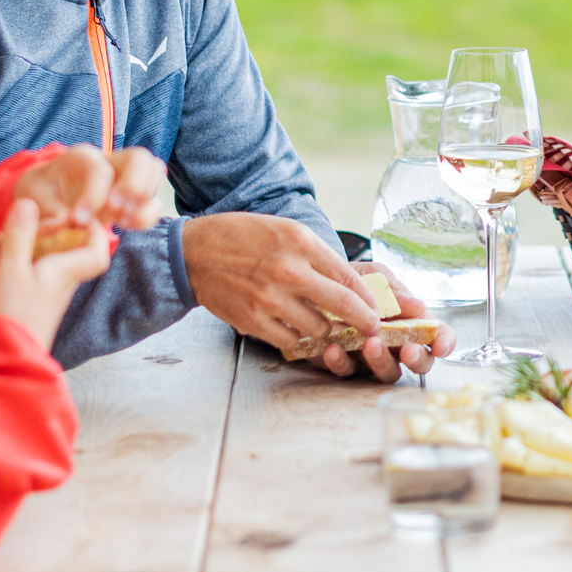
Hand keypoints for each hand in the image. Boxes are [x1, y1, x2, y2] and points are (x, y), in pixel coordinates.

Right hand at [0, 198, 114, 347]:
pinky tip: (12, 260)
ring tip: (24, 235)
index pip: (98, 251)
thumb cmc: (12, 311)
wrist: (4, 357)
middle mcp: (65, 284)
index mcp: (67, 271)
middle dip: (67, 235)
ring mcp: (52, 297)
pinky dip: (33, 264)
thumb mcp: (11, 267)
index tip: (80, 215)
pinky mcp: (37, 306)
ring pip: (59, 266)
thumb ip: (20, 235)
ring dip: (46, 248)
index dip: (96, 231)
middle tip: (47, 220)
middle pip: (79, 255)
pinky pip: (43, 277)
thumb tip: (28, 202)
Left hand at [11, 144, 163, 237]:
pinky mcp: (133, 196)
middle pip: (140, 159)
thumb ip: (45, 208)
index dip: (93, 196)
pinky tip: (126, 225)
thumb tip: (65, 220)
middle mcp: (109, 161)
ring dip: (145, 201)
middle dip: (134, 187)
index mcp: (81, 158)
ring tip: (123, 220)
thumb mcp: (31, 197)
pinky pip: (154, 199)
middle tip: (117, 213)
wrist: (45, 198)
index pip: (100, 169)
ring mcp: (124, 177)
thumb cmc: (38, 194)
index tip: (79, 221)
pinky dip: (147, 214)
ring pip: (154, 172)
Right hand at [181, 215, 446, 381]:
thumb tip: (349, 283)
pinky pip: (290, 340)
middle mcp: (288, 271)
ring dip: (326, 330)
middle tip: (371, 327)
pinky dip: (298, 337)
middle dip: (363, 320)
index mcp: (300, 243)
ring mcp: (270, 299)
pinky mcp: (253, 320)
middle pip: (341, 305)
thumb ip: (317, 256)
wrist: (194, 253)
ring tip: (326, 326)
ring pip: (317, 328)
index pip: (348, 277)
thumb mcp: (286, 231)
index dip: (368, 298)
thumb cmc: (243, 237)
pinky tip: (297, 328)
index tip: (377, 309)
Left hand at [323, 262, 457, 380]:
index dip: (444, 343)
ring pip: (387, 372)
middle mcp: (396, 343)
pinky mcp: (344, 364)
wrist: (317, 283)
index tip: (440, 347)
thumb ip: (396, 292)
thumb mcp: (376, 277)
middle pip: (419, 362)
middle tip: (407, 350)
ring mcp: (372, 358)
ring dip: (380, 361)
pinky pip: (347, 371)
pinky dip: (341, 362)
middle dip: (417, 359)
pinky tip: (332, 348)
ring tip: (369, 344)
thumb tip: (419, 306)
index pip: (437, 335)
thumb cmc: (354, 280)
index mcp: (410, 320)